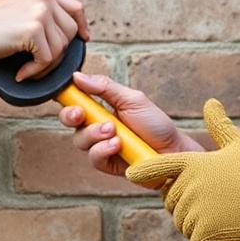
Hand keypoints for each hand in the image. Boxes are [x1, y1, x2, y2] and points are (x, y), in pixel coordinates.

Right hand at [0, 0, 88, 80]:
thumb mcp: (21, 8)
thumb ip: (43, 15)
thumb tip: (69, 36)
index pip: (76, 8)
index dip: (82, 27)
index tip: (84, 40)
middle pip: (71, 32)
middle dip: (58, 52)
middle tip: (38, 63)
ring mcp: (40, 11)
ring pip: (61, 48)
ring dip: (45, 64)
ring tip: (25, 66)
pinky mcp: (33, 30)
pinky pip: (47, 59)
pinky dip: (35, 71)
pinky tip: (21, 72)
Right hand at [58, 73, 203, 178]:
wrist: (173, 152)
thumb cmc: (156, 124)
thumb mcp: (133, 99)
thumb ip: (106, 88)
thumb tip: (78, 76)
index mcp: (103, 106)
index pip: (77, 99)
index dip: (67, 96)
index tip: (66, 92)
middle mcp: (98, 125)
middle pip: (69, 120)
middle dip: (70, 116)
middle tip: (81, 114)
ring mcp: (100, 145)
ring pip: (79, 139)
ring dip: (95, 134)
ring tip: (115, 132)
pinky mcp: (106, 163)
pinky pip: (93, 157)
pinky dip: (102, 149)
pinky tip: (117, 146)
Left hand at [125, 99, 239, 240]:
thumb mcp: (238, 143)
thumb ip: (218, 124)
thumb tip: (211, 102)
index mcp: (190, 163)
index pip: (154, 168)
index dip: (142, 172)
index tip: (133, 174)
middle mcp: (187, 187)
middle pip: (170, 201)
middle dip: (186, 203)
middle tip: (214, 201)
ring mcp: (194, 213)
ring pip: (183, 224)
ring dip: (199, 225)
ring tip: (224, 215)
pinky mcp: (205, 236)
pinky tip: (225, 238)